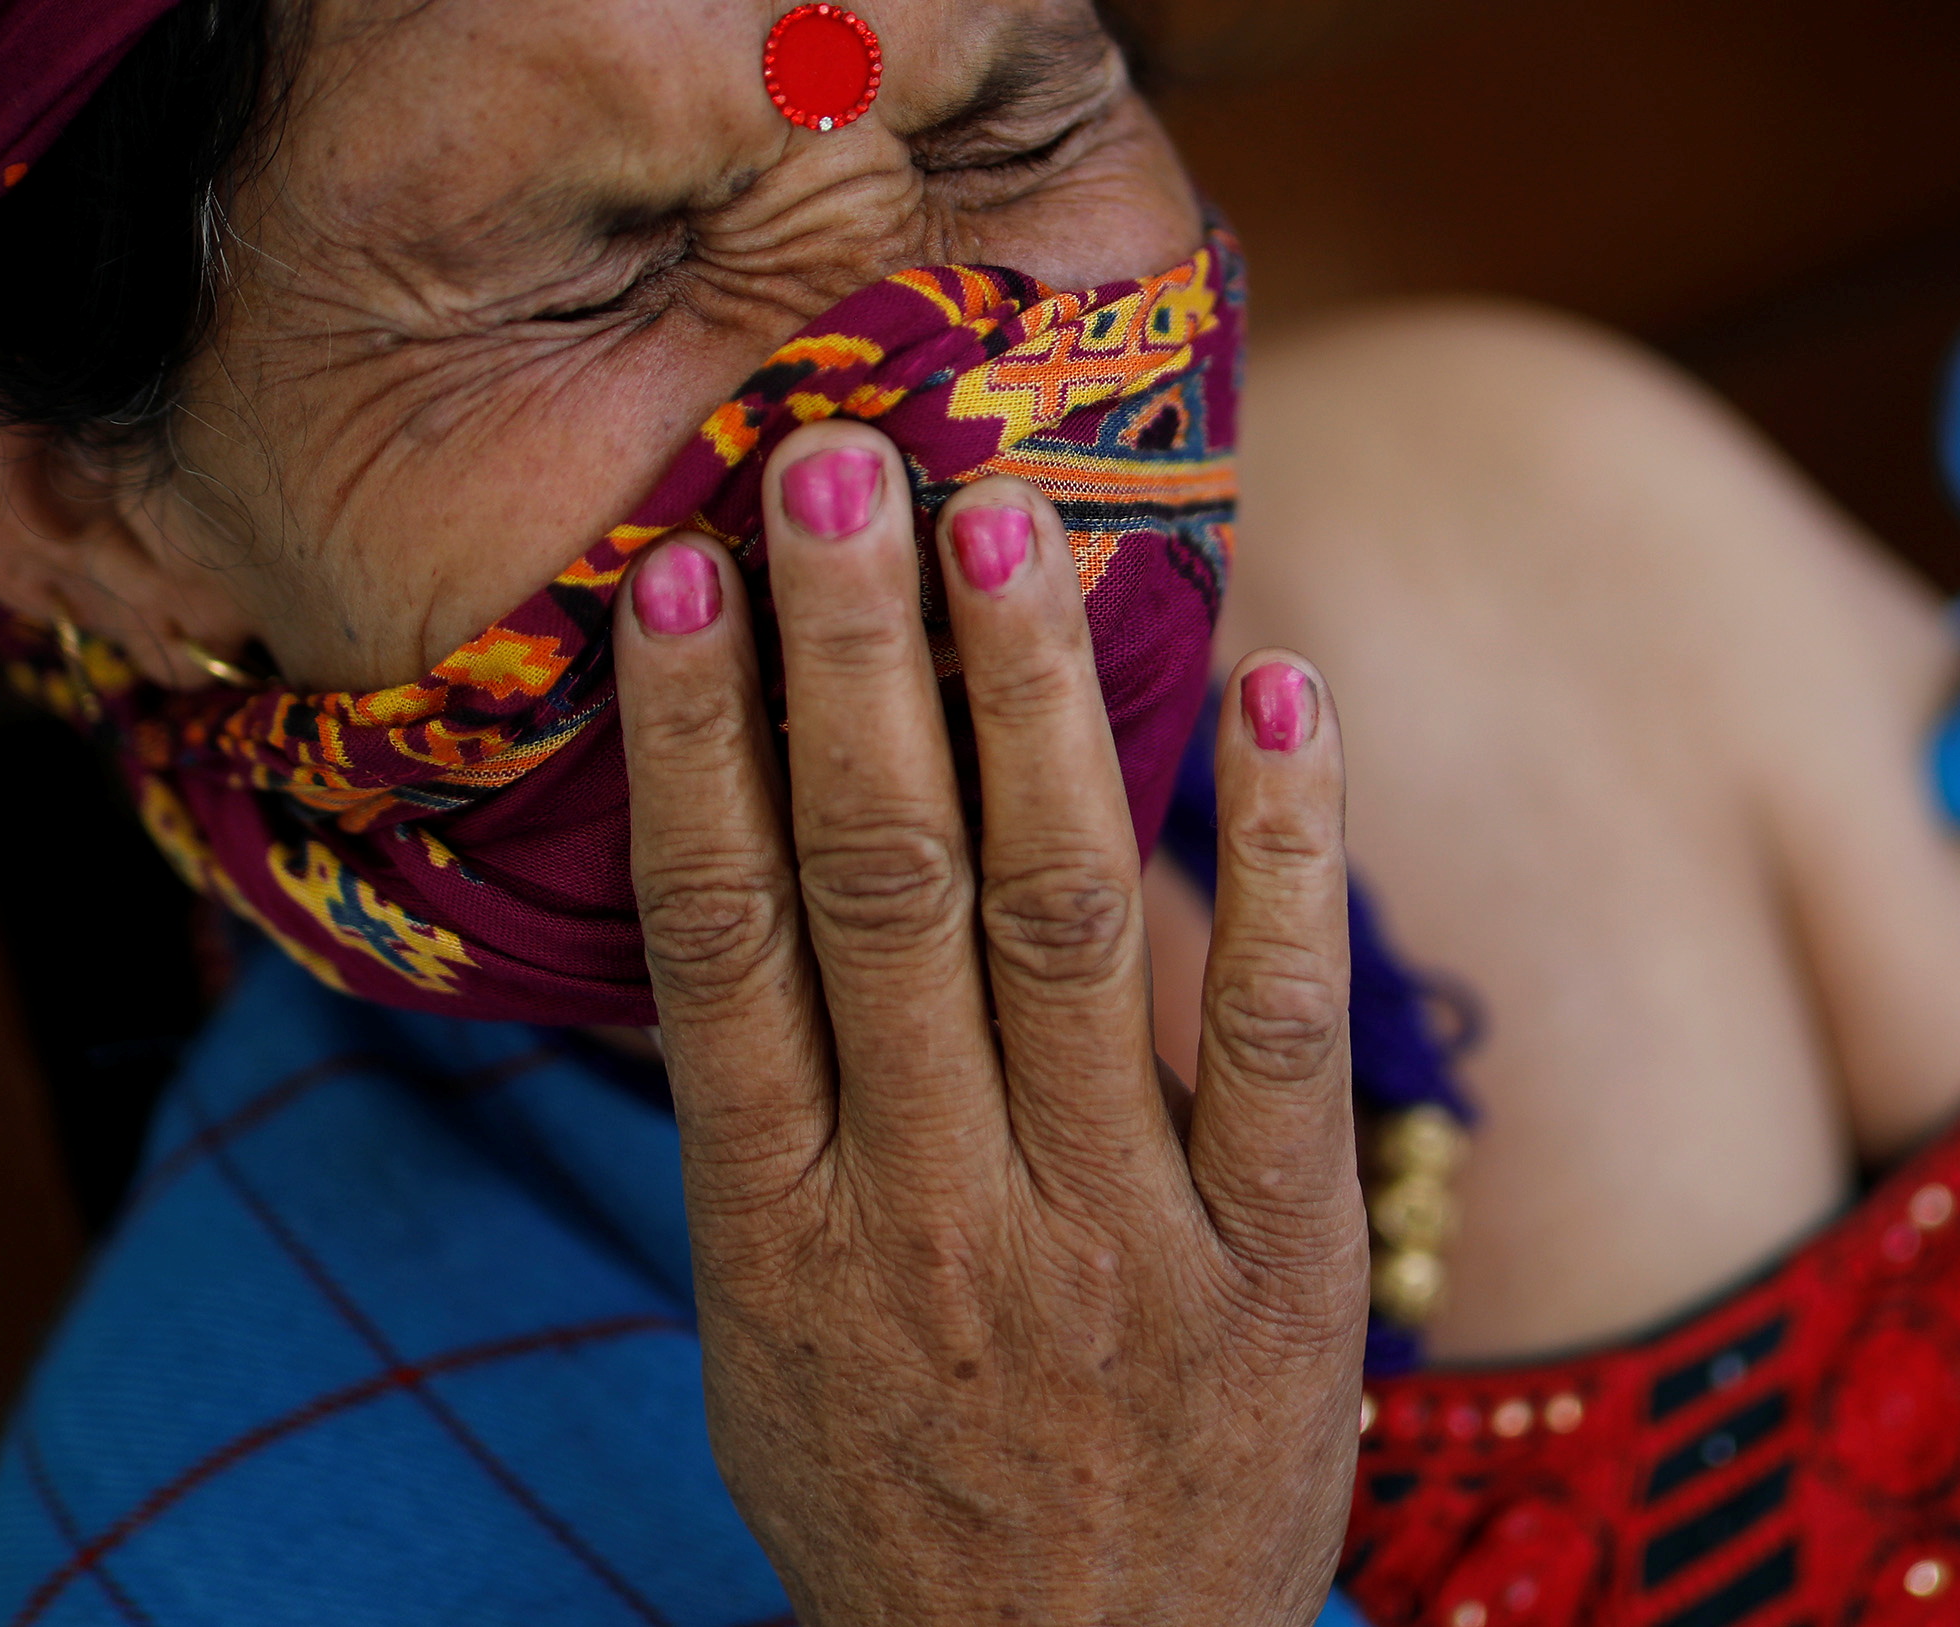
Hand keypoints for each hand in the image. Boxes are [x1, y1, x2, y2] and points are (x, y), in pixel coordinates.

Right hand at [614, 420, 1363, 1626]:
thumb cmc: (899, 1497)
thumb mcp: (767, 1338)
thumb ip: (771, 1122)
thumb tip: (744, 871)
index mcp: (781, 1238)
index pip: (720, 946)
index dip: (695, 747)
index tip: (680, 576)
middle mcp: (935, 1217)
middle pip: (881, 892)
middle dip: (853, 664)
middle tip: (836, 461)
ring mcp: (1116, 1237)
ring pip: (1061, 924)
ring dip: (1034, 704)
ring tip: (1008, 518)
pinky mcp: (1279, 1259)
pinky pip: (1272, 1027)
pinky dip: (1277, 848)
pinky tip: (1279, 687)